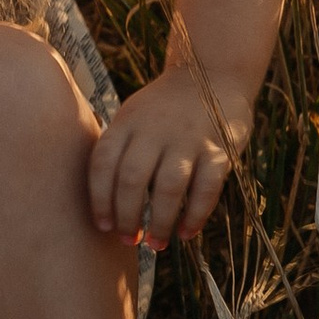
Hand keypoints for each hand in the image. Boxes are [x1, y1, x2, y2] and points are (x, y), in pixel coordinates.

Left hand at [85, 68, 252, 250]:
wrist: (212, 73)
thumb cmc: (163, 108)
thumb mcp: (132, 117)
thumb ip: (118, 150)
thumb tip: (103, 204)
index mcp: (127, 123)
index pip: (103, 164)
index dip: (99, 199)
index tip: (102, 226)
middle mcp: (154, 130)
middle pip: (132, 180)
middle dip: (127, 217)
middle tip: (128, 241)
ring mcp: (187, 138)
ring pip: (168, 188)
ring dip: (160, 222)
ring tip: (156, 245)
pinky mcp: (219, 147)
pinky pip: (207, 188)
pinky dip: (196, 215)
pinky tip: (186, 233)